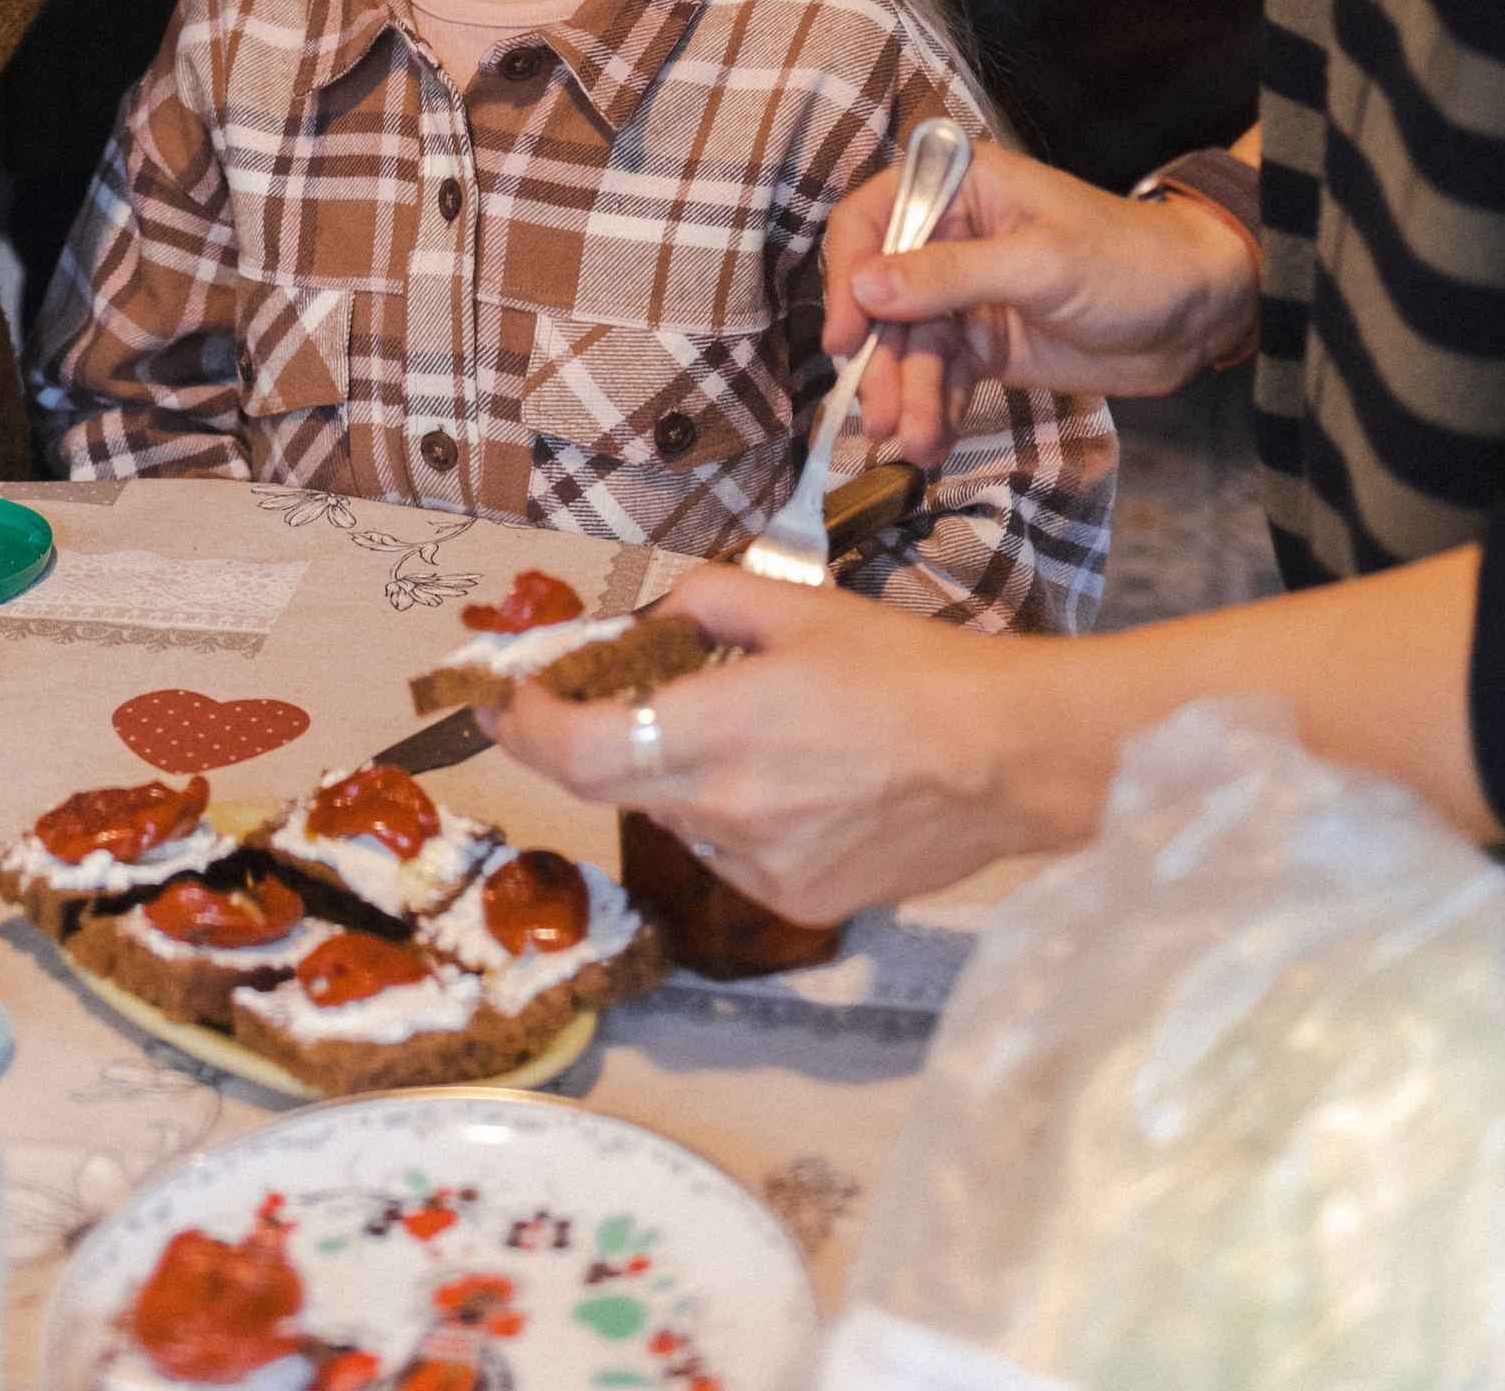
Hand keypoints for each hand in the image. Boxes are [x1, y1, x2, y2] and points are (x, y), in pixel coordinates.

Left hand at [494, 564, 1053, 923]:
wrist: (1006, 760)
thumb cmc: (910, 673)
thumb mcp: (803, 608)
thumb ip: (710, 602)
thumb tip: (661, 619)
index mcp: (724, 728)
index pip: (581, 750)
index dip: (525, 728)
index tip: (498, 700)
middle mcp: (728, 809)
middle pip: (612, 786)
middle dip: (582, 740)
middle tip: (578, 701)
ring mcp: (761, 867)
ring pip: (673, 817)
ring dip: (668, 773)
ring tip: (734, 729)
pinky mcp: (797, 901)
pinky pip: (726, 852)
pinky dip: (724, 812)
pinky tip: (783, 780)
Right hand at [823, 139, 1258, 462]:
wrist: (1197, 314)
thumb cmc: (1129, 262)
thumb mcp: (1040, 264)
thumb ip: (950, 275)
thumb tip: (865, 286)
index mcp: (960, 188)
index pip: (872, 220)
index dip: (849, 276)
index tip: (845, 336)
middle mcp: (950, 235)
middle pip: (885, 297)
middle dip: (884, 359)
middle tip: (883, 415)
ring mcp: (966, 293)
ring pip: (912, 346)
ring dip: (908, 395)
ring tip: (914, 445)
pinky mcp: (986, 342)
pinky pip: (943, 376)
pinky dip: (935, 408)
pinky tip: (932, 441)